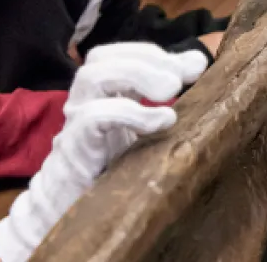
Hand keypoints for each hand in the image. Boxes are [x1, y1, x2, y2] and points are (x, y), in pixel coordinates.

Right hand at [0, 44, 206, 261]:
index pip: (117, 53)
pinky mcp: (73, 147)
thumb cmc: (108, 169)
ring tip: (171, 92)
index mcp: (99, 94)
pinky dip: (131, 112)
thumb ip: (164, 95)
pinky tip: (161, 122)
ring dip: (137, 75)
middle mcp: (82, 101)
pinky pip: (95, 115)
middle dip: (146, 59)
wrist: (69, 214)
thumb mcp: (142, 128)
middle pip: (101, 57)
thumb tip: (197, 62)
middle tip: (181, 78)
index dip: (155, 53)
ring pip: (93, 76)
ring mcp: (74, 121)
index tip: (195, 65)